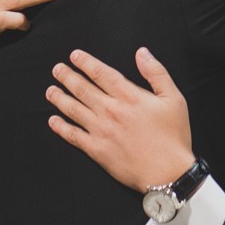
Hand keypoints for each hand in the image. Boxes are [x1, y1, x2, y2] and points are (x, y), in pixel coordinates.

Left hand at [45, 48, 195, 191]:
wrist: (167, 171)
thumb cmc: (173, 136)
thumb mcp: (174, 98)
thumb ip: (156, 73)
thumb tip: (142, 53)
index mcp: (129, 96)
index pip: (101, 73)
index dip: (86, 63)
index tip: (74, 56)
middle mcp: (111, 111)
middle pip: (83, 89)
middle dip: (67, 77)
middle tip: (57, 69)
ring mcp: (101, 131)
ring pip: (74, 109)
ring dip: (60, 98)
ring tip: (50, 91)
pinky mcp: (97, 150)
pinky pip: (73, 136)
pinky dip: (61, 128)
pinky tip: (53, 121)